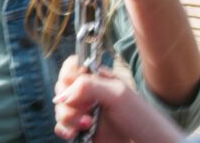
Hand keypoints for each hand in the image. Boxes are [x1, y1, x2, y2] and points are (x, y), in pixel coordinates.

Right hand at [53, 55, 182, 142]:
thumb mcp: (117, 94)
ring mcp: (83, 112)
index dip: (68, 75)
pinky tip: (75, 134)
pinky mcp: (81, 130)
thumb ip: (88, 86)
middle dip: (68, 100)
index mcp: (97, 79)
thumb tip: (62, 95)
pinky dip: (65, 130)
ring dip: (68, 117)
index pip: (71, 67)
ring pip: (59, 109)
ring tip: (87, 124)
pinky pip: (62, 127)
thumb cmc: (140, 117)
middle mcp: (88, 94)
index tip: (75, 84)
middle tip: (85, 109)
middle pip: (61, 88)